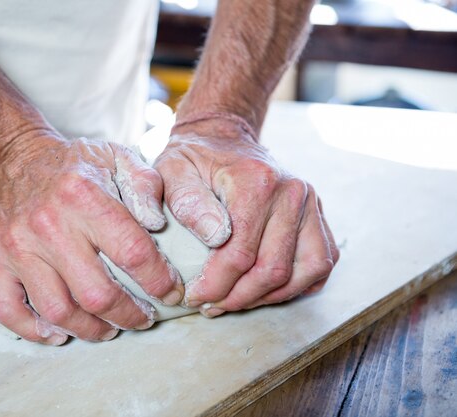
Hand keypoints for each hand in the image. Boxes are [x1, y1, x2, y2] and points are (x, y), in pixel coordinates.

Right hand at [0, 132, 183, 344]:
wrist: (14, 157)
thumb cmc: (73, 165)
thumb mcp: (117, 157)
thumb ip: (146, 185)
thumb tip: (158, 223)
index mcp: (83, 196)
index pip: (132, 253)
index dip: (159, 280)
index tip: (170, 292)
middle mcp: (47, 223)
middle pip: (96, 294)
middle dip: (129, 315)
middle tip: (142, 318)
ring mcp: (16, 244)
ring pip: (57, 311)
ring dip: (90, 330)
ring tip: (108, 328)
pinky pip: (8, 310)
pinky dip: (34, 331)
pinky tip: (60, 332)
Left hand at [154, 116, 338, 316]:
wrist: (223, 139)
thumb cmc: (194, 159)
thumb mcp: (173, 171)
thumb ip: (187, 202)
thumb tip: (215, 238)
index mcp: (256, 182)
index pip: (240, 253)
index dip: (216, 285)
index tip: (194, 297)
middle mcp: (292, 191)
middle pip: (273, 269)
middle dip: (238, 298)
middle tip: (211, 306)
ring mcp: (311, 203)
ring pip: (305, 273)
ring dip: (269, 297)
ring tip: (236, 301)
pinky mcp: (318, 215)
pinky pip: (321, 262)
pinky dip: (298, 284)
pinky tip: (267, 289)